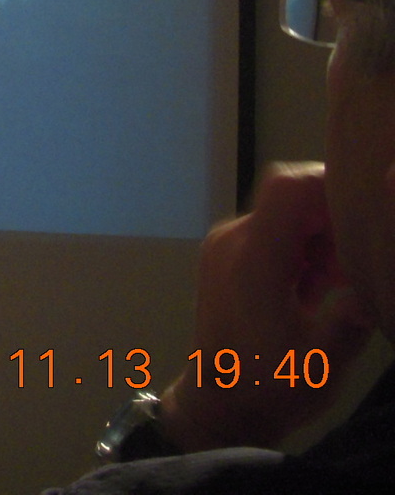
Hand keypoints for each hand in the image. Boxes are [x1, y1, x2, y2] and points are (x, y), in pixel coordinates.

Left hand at [160, 162, 375, 450]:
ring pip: (285, 215)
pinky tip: (320, 287)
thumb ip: (350, 321)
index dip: (329, 185)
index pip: (287, 189)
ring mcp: (227, 246)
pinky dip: (304, 249)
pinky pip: (273, 233)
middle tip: (359, 262)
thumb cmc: (266, 388)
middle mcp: (233, 241)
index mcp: (252, 260)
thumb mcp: (320, 365)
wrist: (216, 404)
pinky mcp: (228, 257)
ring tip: (339, 283)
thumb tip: (373, 289)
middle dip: (334, 220)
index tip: (367, 212)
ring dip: (321, 238)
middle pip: (290, 198)